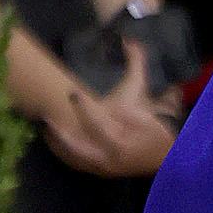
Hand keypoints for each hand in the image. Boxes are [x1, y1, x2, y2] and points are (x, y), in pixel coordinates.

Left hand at [40, 73, 177, 181]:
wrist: (167, 154)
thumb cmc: (154, 122)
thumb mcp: (145, 94)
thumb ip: (136, 66)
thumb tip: (128, 41)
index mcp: (124, 138)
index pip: (100, 124)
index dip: (85, 109)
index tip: (72, 93)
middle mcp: (112, 156)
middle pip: (80, 149)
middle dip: (62, 134)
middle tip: (45, 118)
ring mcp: (106, 166)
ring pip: (76, 159)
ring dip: (58, 145)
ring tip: (45, 127)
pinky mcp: (102, 171)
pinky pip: (78, 165)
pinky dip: (64, 154)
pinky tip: (53, 141)